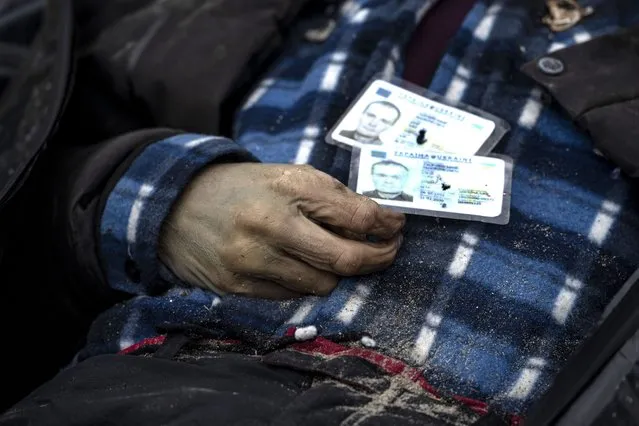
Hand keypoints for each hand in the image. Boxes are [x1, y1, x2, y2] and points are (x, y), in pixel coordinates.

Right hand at [159, 163, 404, 298]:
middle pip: (345, 259)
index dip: (385, 224)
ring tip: (337, 257)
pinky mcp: (238, 287)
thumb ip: (331, 197)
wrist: (176, 205)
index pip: (355, 215)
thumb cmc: (242, 188)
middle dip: (377, 258)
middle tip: (388, 251)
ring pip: (322, 284)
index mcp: (286, 189)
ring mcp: (252, 261)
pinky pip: (292, 296)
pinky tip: (302, 267)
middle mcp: (270, 226)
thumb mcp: (286, 176)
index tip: (395, 227)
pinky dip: (306, 283)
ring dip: (338, 273)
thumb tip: (378, 221)